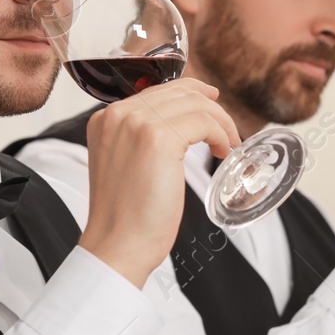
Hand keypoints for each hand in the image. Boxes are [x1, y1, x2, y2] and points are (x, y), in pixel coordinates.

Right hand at [78, 79, 239, 287]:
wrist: (117, 244)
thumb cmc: (125, 216)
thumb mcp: (125, 165)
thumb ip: (140, 140)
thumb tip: (178, 124)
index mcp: (106, 119)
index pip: (155, 90)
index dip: (189, 92)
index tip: (211, 102)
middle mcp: (118, 115)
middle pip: (177, 91)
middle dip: (210, 106)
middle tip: (228, 127)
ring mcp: (137, 124)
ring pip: (194, 104)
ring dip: (220, 122)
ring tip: (228, 144)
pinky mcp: (159, 139)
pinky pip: (203, 122)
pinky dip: (220, 134)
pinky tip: (223, 152)